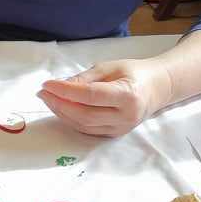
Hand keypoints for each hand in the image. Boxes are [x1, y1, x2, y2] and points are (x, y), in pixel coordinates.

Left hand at [38, 58, 173, 137]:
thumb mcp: (109, 67)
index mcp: (128, 95)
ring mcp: (121, 128)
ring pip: (84, 125)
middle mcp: (126, 116)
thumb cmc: (133, 73)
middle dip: (59, 104)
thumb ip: (85, 78)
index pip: (90, 95)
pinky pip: (88, 130)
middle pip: (84, 115)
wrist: (157, 88)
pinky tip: (61, 109)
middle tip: (43, 92)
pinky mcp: (115, 134)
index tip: (47, 84)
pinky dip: (71, 120)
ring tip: (48, 99)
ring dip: (61, 113)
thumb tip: (59, 86)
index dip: (65, 91)